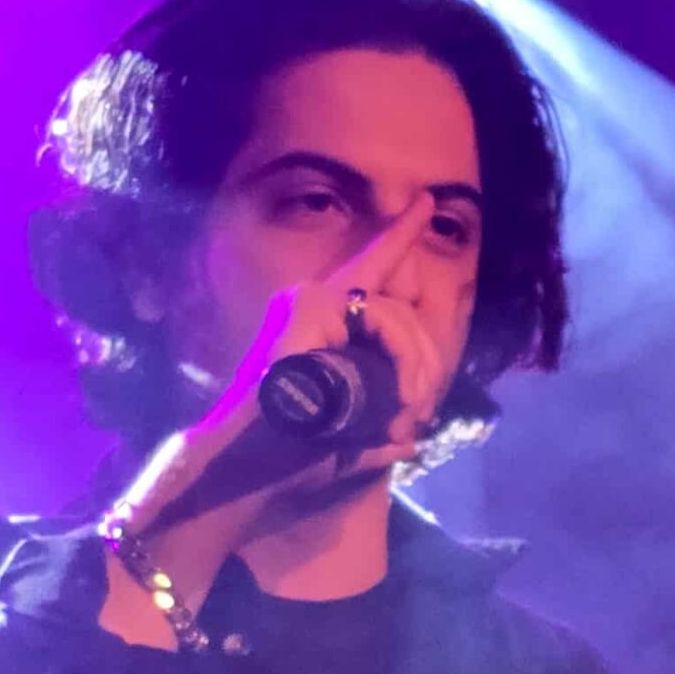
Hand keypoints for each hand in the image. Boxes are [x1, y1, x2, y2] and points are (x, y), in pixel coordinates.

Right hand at [111, 193, 444, 578]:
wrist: (249, 471)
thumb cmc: (288, 461)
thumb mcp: (351, 442)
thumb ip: (379, 435)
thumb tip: (410, 442)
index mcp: (315, 325)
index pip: (367, 271)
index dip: (398, 236)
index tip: (424, 202)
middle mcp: (308, 302)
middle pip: (396, 308)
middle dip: (425, 358)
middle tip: (423, 407)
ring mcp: (304, 301)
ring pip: (394, 314)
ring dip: (417, 364)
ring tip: (410, 409)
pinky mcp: (306, 308)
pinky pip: (382, 317)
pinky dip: (402, 357)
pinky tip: (400, 395)